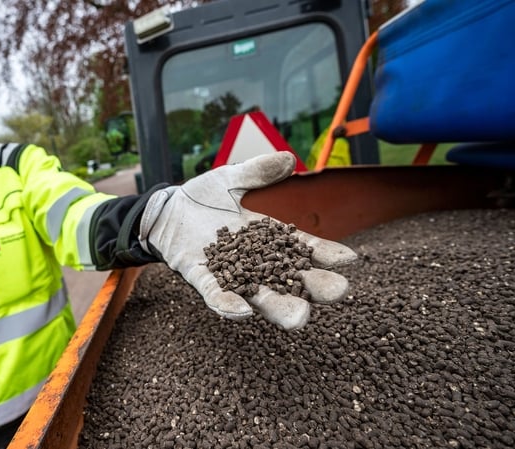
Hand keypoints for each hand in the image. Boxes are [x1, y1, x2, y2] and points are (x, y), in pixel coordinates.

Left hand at [139, 152, 356, 329]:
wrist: (165, 210)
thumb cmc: (201, 198)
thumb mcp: (230, 179)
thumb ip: (257, 172)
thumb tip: (288, 159)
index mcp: (267, 239)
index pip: (302, 248)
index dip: (325, 254)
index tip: (349, 260)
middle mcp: (254, 262)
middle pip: (290, 280)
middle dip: (313, 288)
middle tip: (337, 292)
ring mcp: (228, 273)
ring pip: (258, 296)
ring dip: (278, 307)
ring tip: (299, 317)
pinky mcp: (200, 278)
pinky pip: (215, 295)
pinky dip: (228, 304)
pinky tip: (242, 311)